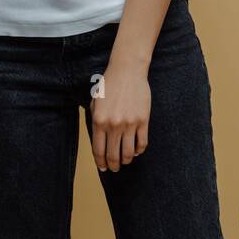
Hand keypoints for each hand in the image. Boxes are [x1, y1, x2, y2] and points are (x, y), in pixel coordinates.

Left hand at [89, 58, 150, 172]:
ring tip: (125, 161)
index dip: (101, 162)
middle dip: (113, 166)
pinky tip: (135, 150)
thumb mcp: (96, 102)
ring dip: (126, 160)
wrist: (128, 70)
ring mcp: (129, 123)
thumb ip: (96, 120)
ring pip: (128, 153)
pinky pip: (142, 143)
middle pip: (113, 155)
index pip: (99, 150)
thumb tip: (99, 140)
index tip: (103, 167)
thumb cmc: (110, 85)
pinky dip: (138, 150)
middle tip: (114, 168)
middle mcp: (113, 125)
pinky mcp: (143, 120)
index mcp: (99, 121)